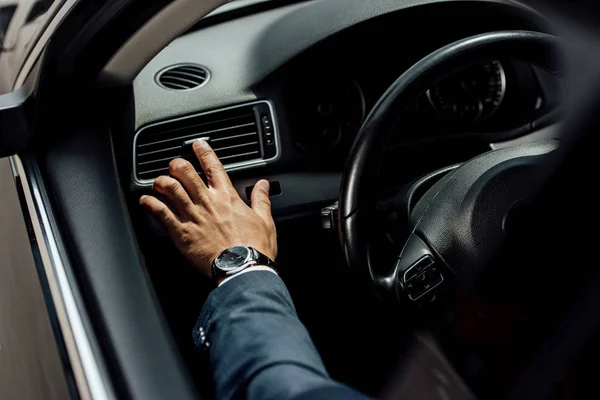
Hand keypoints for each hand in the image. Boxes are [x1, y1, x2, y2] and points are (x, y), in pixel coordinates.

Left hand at [140, 139, 276, 278]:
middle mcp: (207, 202)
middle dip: (177, 165)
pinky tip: (145, 201)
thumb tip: (264, 185)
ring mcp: (192, 216)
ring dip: (161, 181)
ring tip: (158, 182)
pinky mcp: (181, 232)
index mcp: (228, 197)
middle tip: (174, 165)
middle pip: (186, 172)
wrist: (242, 268)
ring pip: (170, 188)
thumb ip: (261, 199)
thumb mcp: (265, 220)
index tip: (197, 144)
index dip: (203, 152)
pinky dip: (150, 204)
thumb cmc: (255, 248)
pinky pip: (160, 213)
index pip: (213, 167)